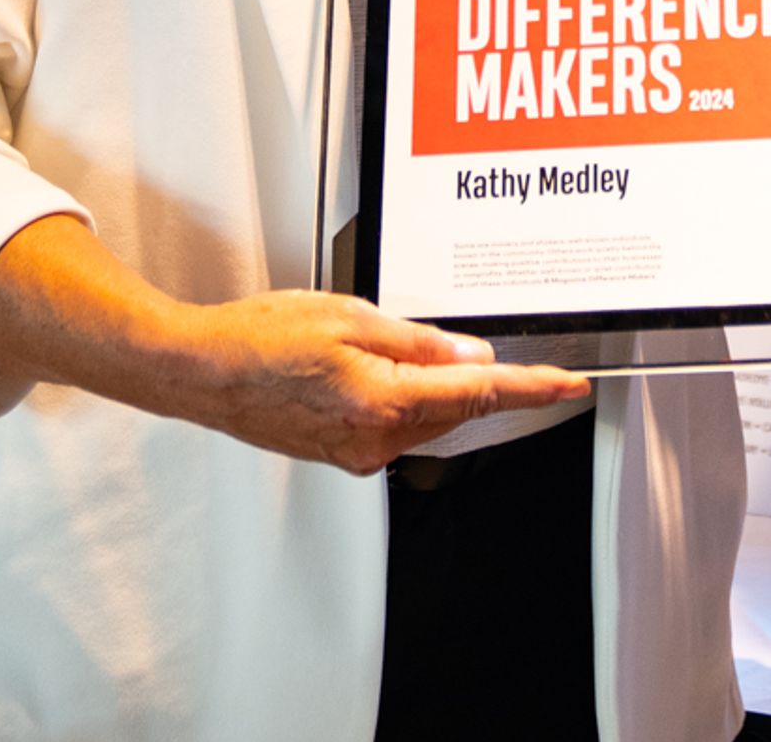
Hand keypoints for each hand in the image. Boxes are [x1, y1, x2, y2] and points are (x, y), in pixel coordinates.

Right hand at [160, 290, 588, 473]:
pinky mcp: (341, 453)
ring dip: (429, 386)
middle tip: (452, 339)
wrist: (202, 372)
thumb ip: (421, 342)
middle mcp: (375, 440)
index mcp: (383, 403)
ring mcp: (356, 452)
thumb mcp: (351, 317)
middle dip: (468, 376)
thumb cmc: (260, 338)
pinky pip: (394, 426)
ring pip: (424, 418)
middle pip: (453, 408)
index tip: (568, 387)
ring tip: (376, 343)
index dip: (532, 390)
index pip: (479, 396)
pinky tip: (368, 368)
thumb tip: (473, 358)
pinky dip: (400, 398)